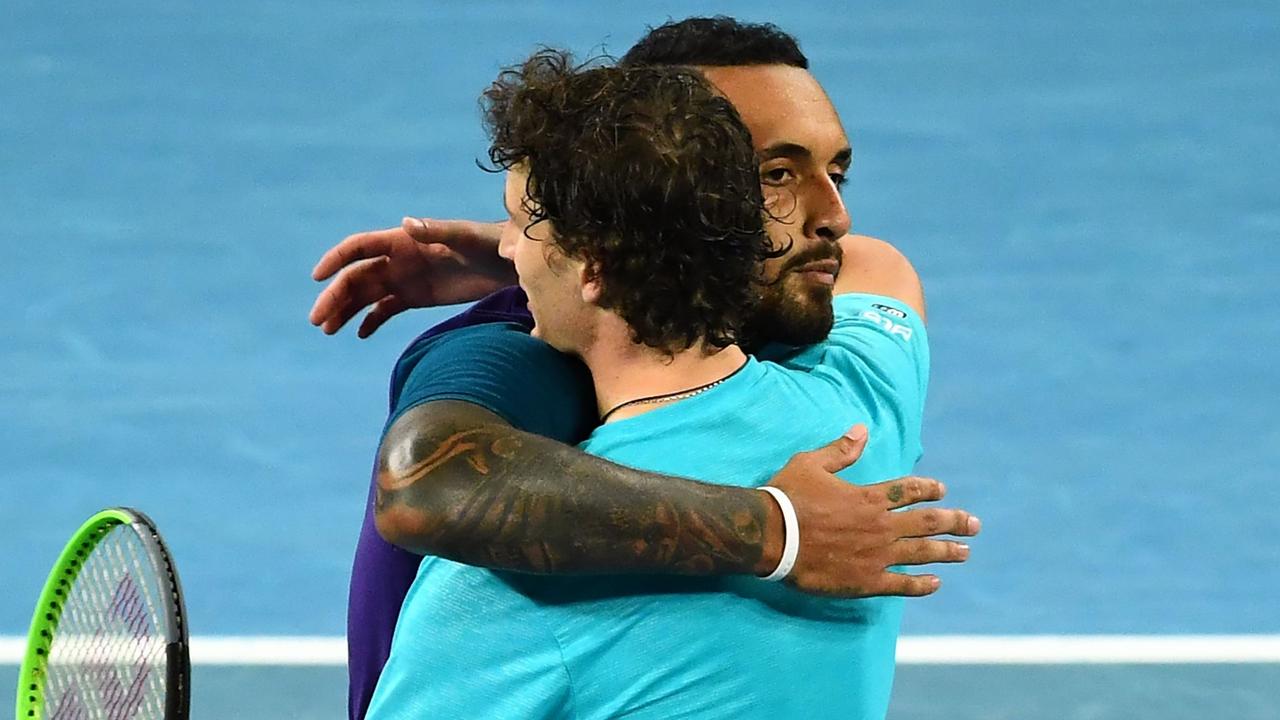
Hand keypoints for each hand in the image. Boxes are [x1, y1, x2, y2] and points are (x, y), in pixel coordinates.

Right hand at [309, 217, 515, 337]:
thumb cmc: (489, 243)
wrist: (509, 264)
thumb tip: (407, 223)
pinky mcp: (417, 297)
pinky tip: (360, 334)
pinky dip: (372, 320)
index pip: (360, 247)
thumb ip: (437, 231)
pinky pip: (386, 309)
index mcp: (403, 240)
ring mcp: (405, 279)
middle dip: (335, 297)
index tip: (318, 277)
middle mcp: (398, 259)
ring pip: (366, 295)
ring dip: (346, 310)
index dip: (336, 260)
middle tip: (318, 321)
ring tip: (328, 330)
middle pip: (357, 277)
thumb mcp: (465, 237)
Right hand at [758, 424, 979, 597]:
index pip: (909, 491)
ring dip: (947, 552)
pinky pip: (901, 584)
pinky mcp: (866, 581)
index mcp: (869, 497)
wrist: (772, 537)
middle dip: (954, 522)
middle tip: (975, 525)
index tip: (943, 491)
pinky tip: (936, 583)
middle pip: (926, 523)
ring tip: (965, 552)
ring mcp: (876, 555)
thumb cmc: (788, 497)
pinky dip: (921, 584)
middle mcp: (880, 526)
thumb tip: (862, 429)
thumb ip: (840, 450)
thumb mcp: (811, 464)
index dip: (928, 490)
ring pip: (921, 553)